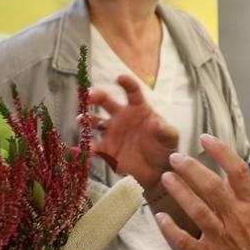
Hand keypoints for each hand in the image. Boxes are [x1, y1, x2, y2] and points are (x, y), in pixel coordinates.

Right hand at [89, 74, 178, 188]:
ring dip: (87, 119)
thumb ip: (164, 130)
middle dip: (97, 96)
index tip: (120, 78)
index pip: (132, 92)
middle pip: (106, 101)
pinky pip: (93, 148)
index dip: (126, 84)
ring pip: (95, 122)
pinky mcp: (106, 150)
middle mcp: (121, 117)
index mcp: (138, 109)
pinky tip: (79, 150)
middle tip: (90, 95)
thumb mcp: (169, 138)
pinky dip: (85, 149)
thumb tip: (154, 122)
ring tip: (82, 119)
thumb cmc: (164, 148)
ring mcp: (112, 133)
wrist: (157, 171)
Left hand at [154, 134, 249, 249]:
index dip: (221, 152)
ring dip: (179, 191)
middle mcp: (237, 219)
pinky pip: (184, 240)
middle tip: (175, 158)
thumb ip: (244, 200)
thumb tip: (227, 178)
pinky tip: (160, 217)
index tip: (205, 138)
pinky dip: (170, 229)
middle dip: (191, 168)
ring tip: (166, 178)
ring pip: (196, 209)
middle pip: (212, 186)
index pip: (238, 172)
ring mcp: (222, 239)